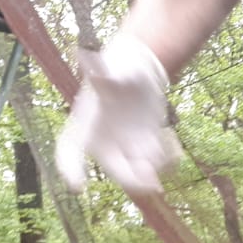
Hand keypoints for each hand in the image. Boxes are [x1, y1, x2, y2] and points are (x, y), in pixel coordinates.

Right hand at [57, 34, 180, 195]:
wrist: (139, 71)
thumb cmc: (119, 67)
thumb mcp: (112, 69)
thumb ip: (101, 72)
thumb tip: (86, 55)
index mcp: (85, 127)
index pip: (68, 151)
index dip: (70, 169)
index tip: (77, 187)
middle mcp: (105, 144)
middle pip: (117, 174)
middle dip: (134, 180)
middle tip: (153, 183)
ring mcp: (127, 150)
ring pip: (142, 174)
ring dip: (157, 167)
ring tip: (165, 142)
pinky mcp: (147, 150)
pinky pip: (159, 167)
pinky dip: (170, 162)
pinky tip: (174, 146)